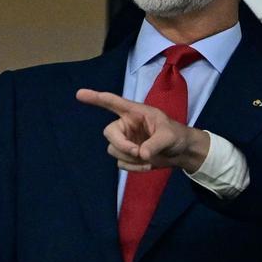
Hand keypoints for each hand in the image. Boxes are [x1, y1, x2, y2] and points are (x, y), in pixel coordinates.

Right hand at [76, 89, 210, 172]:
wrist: (181, 152)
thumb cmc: (176, 135)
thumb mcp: (169, 136)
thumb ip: (155, 143)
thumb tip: (141, 155)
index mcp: (135, 112)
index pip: (113, 102)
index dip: (96, 98)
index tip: (80, 94)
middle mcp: (126, 125)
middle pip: (109, 133)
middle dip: (122, 145)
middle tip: (138, 152)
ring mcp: (125, 141)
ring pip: (114, 150)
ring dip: (131, 158)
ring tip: (148, 159)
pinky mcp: (127, 155)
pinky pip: (121, 163)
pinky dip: (134, 167)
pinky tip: (147, 166)